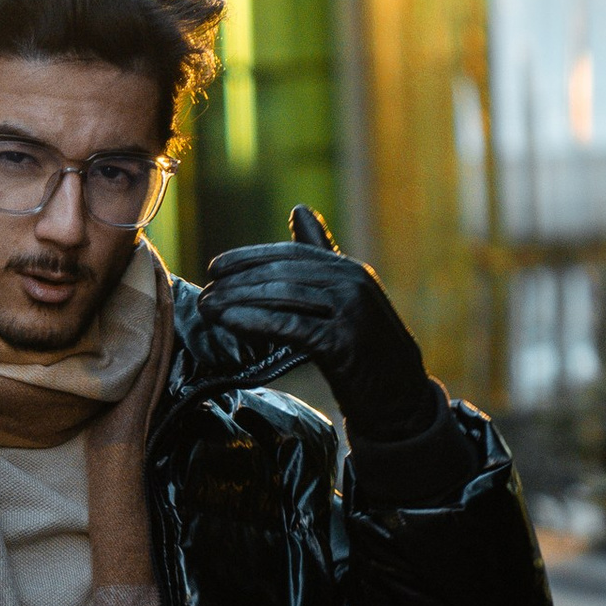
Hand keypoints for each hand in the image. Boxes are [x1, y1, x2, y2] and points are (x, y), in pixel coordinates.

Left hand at [197, 205, 443, 442]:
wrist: (399, 395)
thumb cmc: (365, 348)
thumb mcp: (346, 299)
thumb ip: (322, 258)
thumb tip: (300, 210)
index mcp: (349, 271)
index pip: (291, 255)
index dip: (250, 258)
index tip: (216, 268)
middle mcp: (352, 284)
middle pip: (284, 274)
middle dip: (238, 282)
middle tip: (205, 293)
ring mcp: (351, 312)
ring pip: (285, 297)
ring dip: (240, 301)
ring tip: (209, 308)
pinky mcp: (344, 342)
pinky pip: (292, 327)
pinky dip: (257, 322)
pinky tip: (231, 323)